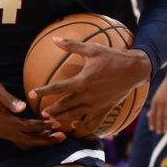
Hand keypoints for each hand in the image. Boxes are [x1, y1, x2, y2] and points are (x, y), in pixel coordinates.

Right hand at [0, 78, 64, 149]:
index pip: (26, 126)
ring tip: (57, 138)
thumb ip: (9, 99)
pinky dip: (33, 139)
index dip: (42, 125)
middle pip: (28, 140)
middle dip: (46, 140)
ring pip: (25, 142)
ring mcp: (2, 133)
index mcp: (1, 121)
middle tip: (63, 137)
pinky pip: (21, 140)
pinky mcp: (3, 132)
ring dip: (41, 141)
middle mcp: (2, 131)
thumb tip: (22, 107)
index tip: (55, 123)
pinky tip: (44, 134)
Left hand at [29, 37, 150, 135]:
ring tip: (53, 122)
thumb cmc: (112, 57)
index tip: (32, 93)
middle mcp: (87, 95)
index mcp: (82, 81)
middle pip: (64, 105)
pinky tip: (76, 126)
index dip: (44, 91)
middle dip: (52, 110)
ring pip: (76, 115)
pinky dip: (84, 126)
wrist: (134, 69)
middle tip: (41, 114)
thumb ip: (72, 46)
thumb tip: (54, 39)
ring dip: (63, 119)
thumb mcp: (92, 49)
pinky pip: (93, 122)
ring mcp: (96, 104)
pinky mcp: (105, 109)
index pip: (58, 88)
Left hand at [147, 76, 166, 132]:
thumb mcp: (157, 97)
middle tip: (158, 132)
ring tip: (165, 131)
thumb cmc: (164, 89)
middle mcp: (160, 102)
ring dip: (165, 125)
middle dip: (158, 125)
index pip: (152, 114)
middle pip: (158, 116)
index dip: (152, 122)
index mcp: (154, 101)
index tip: (151, 129)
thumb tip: (148, 115)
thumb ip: (153, 107)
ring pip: (166, 116)